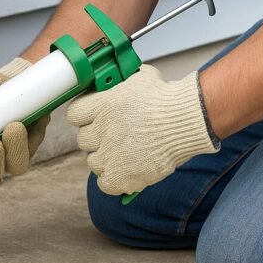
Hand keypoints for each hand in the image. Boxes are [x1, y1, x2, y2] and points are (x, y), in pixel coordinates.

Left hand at [67, 65, 218, 194]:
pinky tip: (125, 172)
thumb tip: (116, 85)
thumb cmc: (168, 98)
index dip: (84, 117)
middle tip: (114, 137)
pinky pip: (104, 184)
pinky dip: (113, 180)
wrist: (189, 120)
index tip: (93, 118)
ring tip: (125, 154)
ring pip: (93, 162)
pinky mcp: (121, 176)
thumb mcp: (139, 79)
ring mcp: (109, 155)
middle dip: (97, 138)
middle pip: (83, 140)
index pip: (74, 114)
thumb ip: (121, 85)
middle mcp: (101, 131)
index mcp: (101, 106)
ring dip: (105, 159)